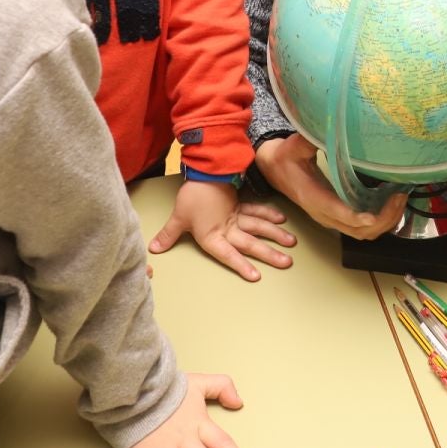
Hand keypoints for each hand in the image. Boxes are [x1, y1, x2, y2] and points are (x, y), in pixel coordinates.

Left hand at [149, 179, 295, 281]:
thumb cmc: (192, 196)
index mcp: (213, 236)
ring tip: (291, 243)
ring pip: (259, 227)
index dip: (241, 265)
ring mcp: (236, 216)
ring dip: (275, 235)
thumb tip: (155, 248)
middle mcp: (228, 228)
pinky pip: (257, 211)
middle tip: (287, 262)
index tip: (256, 276)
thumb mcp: (178, 218)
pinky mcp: (239, 204)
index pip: (228, 255)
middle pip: (250, 243)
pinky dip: (269, 214)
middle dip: (269, 254)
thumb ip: (169, 235)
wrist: (204, 171)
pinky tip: (281, 219)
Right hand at [254, 133, 405, 239]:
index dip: (355, 217)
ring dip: (385, 221)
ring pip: (364, 233)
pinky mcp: (340, 216)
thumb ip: (309, 139)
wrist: (278, 171)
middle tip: (399, 196)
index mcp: (313, 197)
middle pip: (357, 230)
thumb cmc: (287, 158)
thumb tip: (327, 126)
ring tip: (400, 198)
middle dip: (382, 219)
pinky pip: (364, 228)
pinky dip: (381, 220)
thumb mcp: (294, 146)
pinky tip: (392, 201)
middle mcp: (324, 213)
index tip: (373, 215)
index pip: (336, 213)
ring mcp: (333, 218)